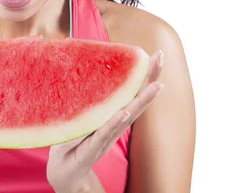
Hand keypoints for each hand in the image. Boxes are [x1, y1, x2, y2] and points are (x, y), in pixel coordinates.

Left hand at [46, 51, 163, 192]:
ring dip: (141, 102)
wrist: (63, 171)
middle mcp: (114, 125)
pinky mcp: (91, 150)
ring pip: (126, 118)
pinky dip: (114, 124)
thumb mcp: (77, 113)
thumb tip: (76, 62)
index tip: (157, 54)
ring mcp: (105, 138)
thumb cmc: (72, 139)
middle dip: (150, 80)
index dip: (145, 74)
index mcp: (111, 114)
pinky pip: (103, 135)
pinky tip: (123, 113)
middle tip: (161, 59)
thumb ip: (82, 94)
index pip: (131, 91)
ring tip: (156, 86)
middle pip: (136, 100)